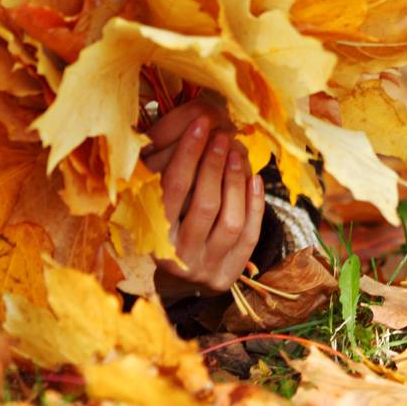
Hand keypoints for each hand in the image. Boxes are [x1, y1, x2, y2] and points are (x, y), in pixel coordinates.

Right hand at [139, 99, 265, 299]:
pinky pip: (250, 235)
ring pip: (231, 221)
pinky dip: (255, 204)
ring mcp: (206, 269)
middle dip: (215, 165)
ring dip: (236, 182)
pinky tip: (254, 177)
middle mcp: (179, 259)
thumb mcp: (151, 204)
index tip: (200, 125)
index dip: (187, 154)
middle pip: (205, 205)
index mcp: (153, 238)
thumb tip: (186, 129)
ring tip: (236, 153)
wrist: (175, 279)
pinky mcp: (229, 275)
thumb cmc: (163, 227)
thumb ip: (161, 175)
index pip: (173, 190)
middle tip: (222, 136)